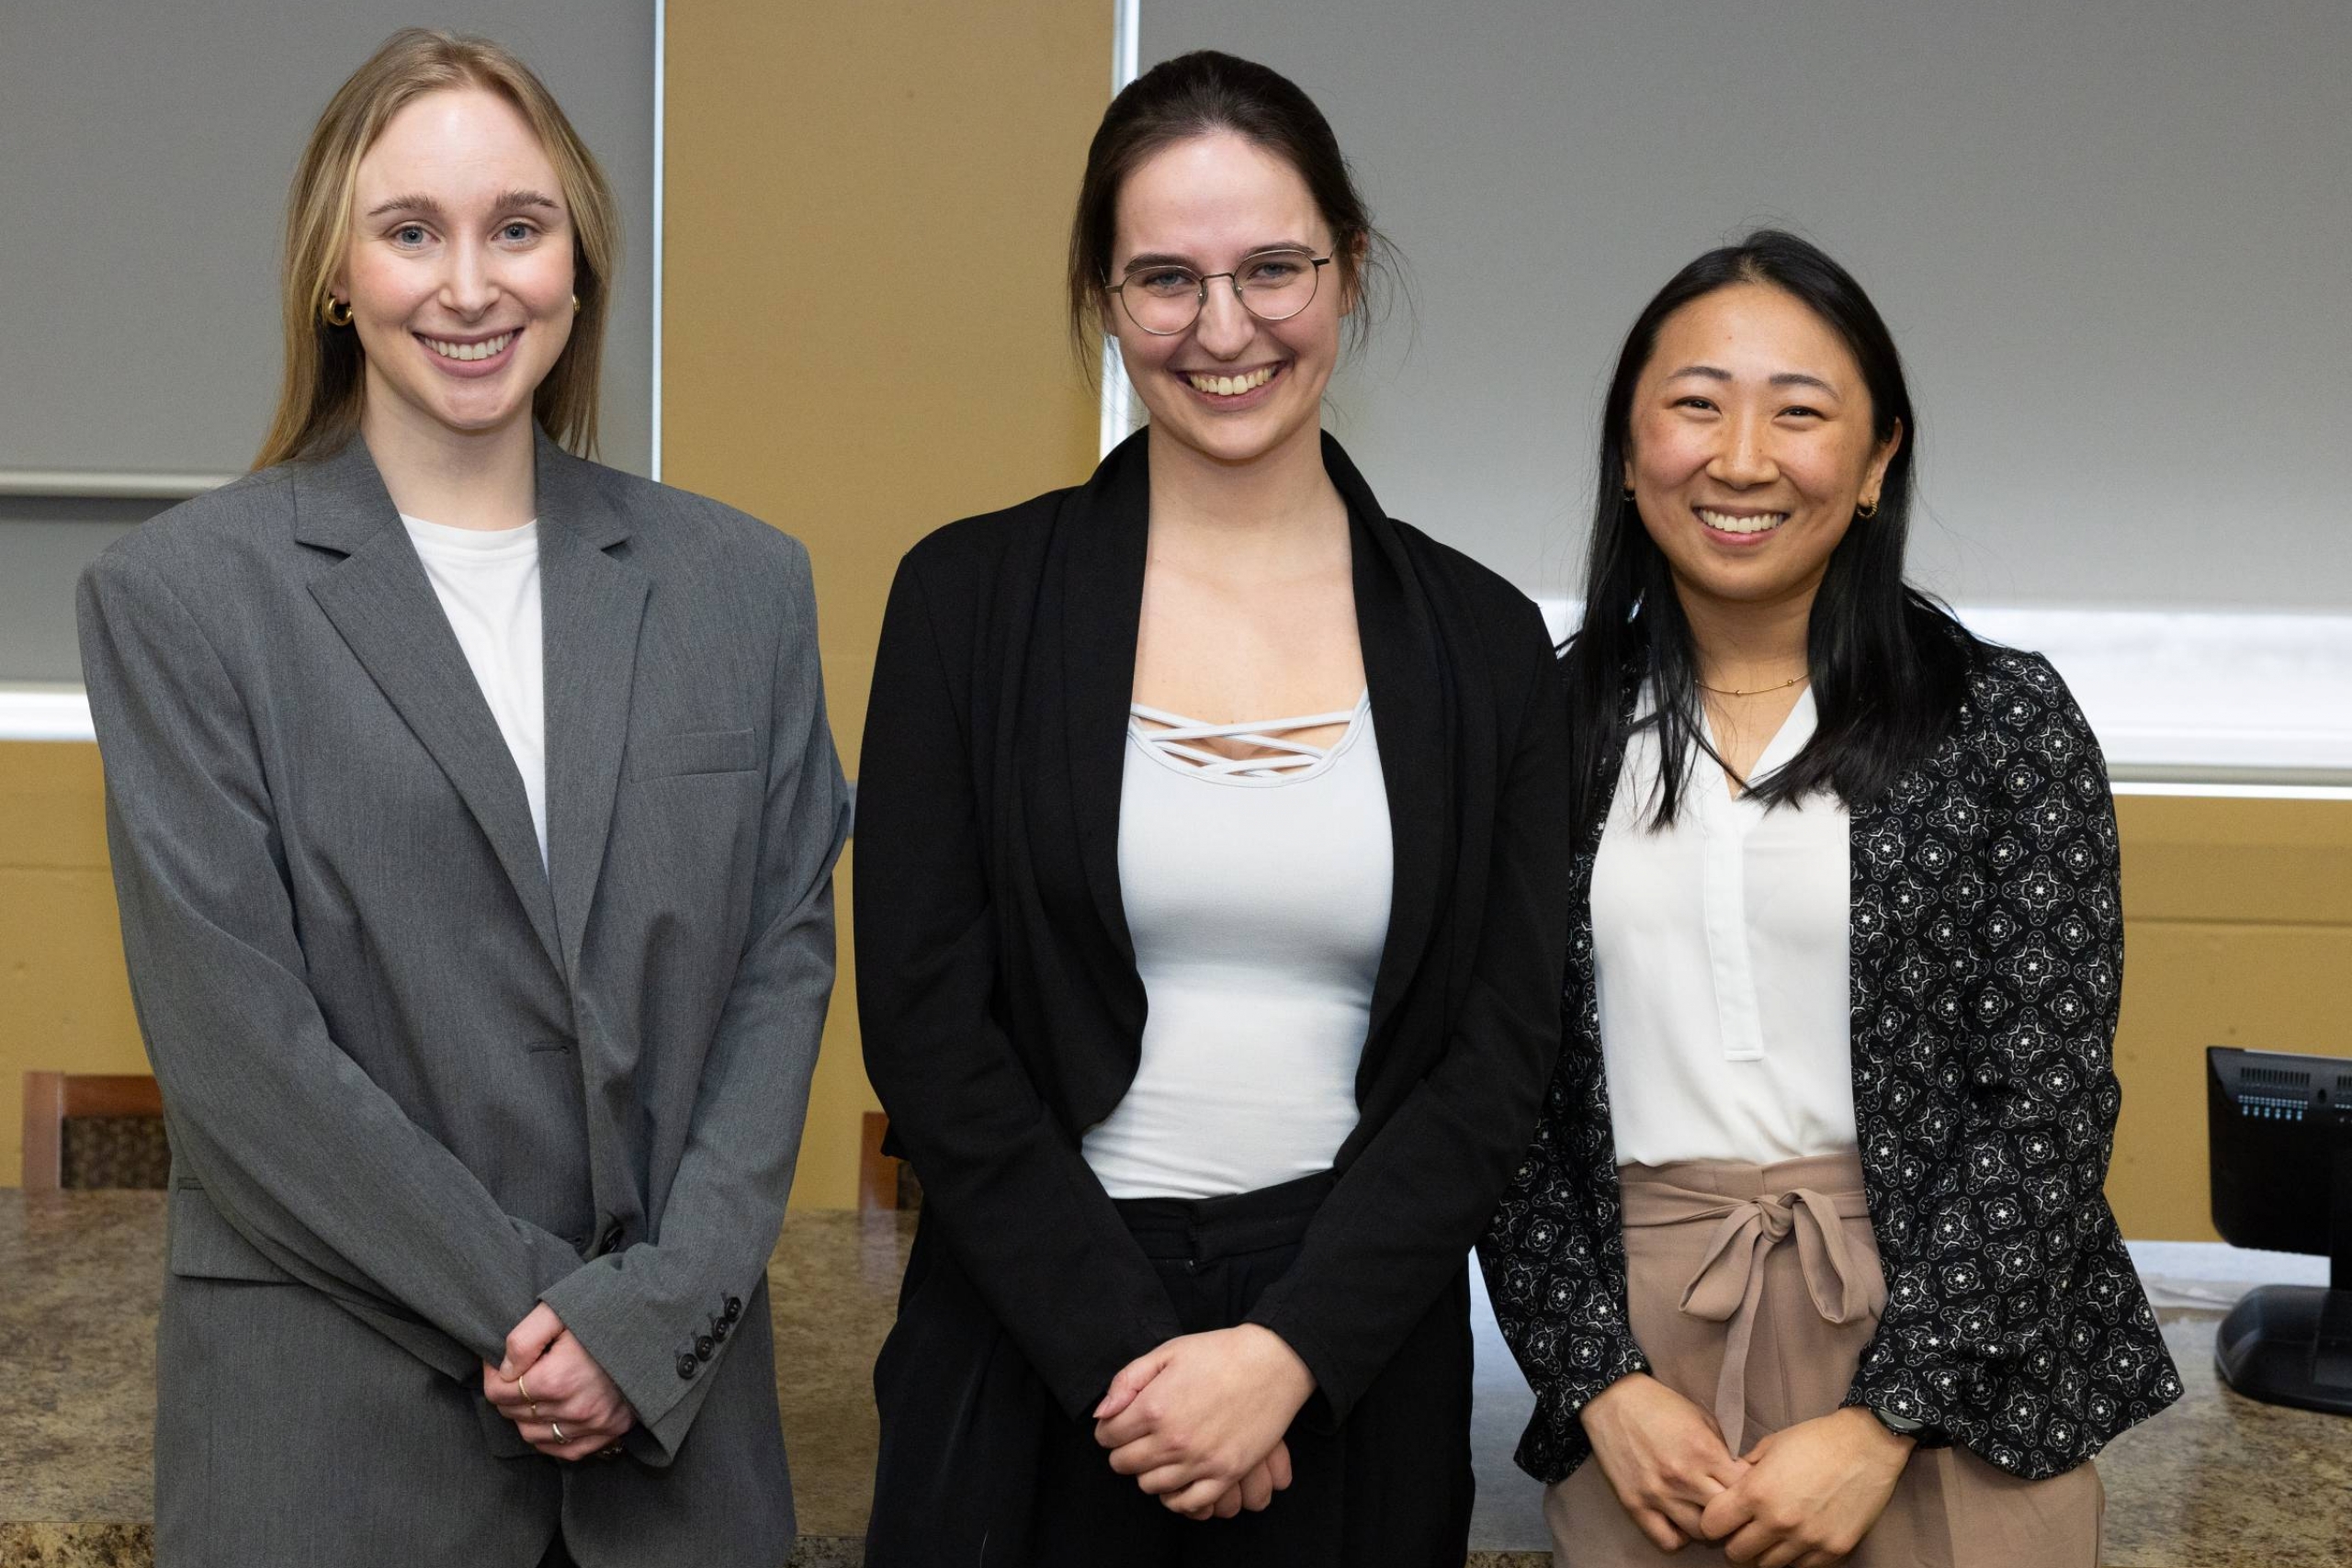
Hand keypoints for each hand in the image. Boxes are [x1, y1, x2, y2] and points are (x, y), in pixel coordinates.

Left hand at [482, 1302, 637, 1460]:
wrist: (660, 1321)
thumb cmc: (609, 1310)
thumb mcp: (560, 1310)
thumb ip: (524, 1339)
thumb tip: (504, 1369)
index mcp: (557, 1378)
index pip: (500, 1393)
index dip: (493, 1375)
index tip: (499, 1360)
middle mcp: (574, 1408)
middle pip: (515, 1414)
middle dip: (508, 1393)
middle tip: (517, 1371)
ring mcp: (595, 1423)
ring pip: (534, 1435)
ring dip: (526, 1416)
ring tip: (535, 1392)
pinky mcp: (612, 1429)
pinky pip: (565, 1450)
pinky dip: (550, 1439)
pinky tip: (550, 1418)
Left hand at [1093, 1324, 1314, 1517]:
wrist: (1272, 1362)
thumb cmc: (1218, 1353)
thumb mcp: (1167, 1352)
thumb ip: (1127, 1381)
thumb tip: (1102, 1414)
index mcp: (1154, 1408)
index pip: (1107, 1436)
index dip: (1110, 1428)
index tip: (1121, 1422)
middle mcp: (1172, 1441)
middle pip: (1124, 1465)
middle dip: (1124, 1450)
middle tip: (1139, 1436)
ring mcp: (1200, 1461)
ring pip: (1149, 1486)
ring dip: (1148, 1471)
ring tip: (1161, 1452)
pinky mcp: (1225, 1474)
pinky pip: (1187, 1503)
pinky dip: (1176, 1496)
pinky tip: (1179, 1477)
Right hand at [1577, 1373, 1750, 1550]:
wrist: (1613, 1400)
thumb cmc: (1660, 1405)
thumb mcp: (1701, 1417)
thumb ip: (1722, 1449)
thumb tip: (1739, 1476)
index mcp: (1704, 1451)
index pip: (1744, 1488)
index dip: (1751, 1489)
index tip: (1747, 1486)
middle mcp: (1683, 1477)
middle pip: (1727, 1515)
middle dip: (1734, 1511)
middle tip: (1731, 1505)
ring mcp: (1658, 1494)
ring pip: (1701, 1533)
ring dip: (1708, 1525)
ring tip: (1705, 1513)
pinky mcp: (1635, 1505)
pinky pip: (1667, 1540)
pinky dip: (1679, 1537)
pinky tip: (1680, 1521)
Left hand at [1699, 1408, 1913, 1566]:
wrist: (1866, 1446)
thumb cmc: (1814, 1440)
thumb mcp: (1770, 1446)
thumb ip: (1745, 1471)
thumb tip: (1729, 1488)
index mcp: (1756, 1492)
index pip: (1712, 1527)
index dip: (1713, 1523)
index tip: (1721, 1518)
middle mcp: (1778, 1521)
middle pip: (1736, 1554)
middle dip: (1735, 1542)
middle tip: (1745, 1530)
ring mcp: (1807, 1540)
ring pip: (1767, 1565)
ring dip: (1765, 1552)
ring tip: (1773, 1534)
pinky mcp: (1833, 1551)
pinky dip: (1795, 1558)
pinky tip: (1798, 1539)